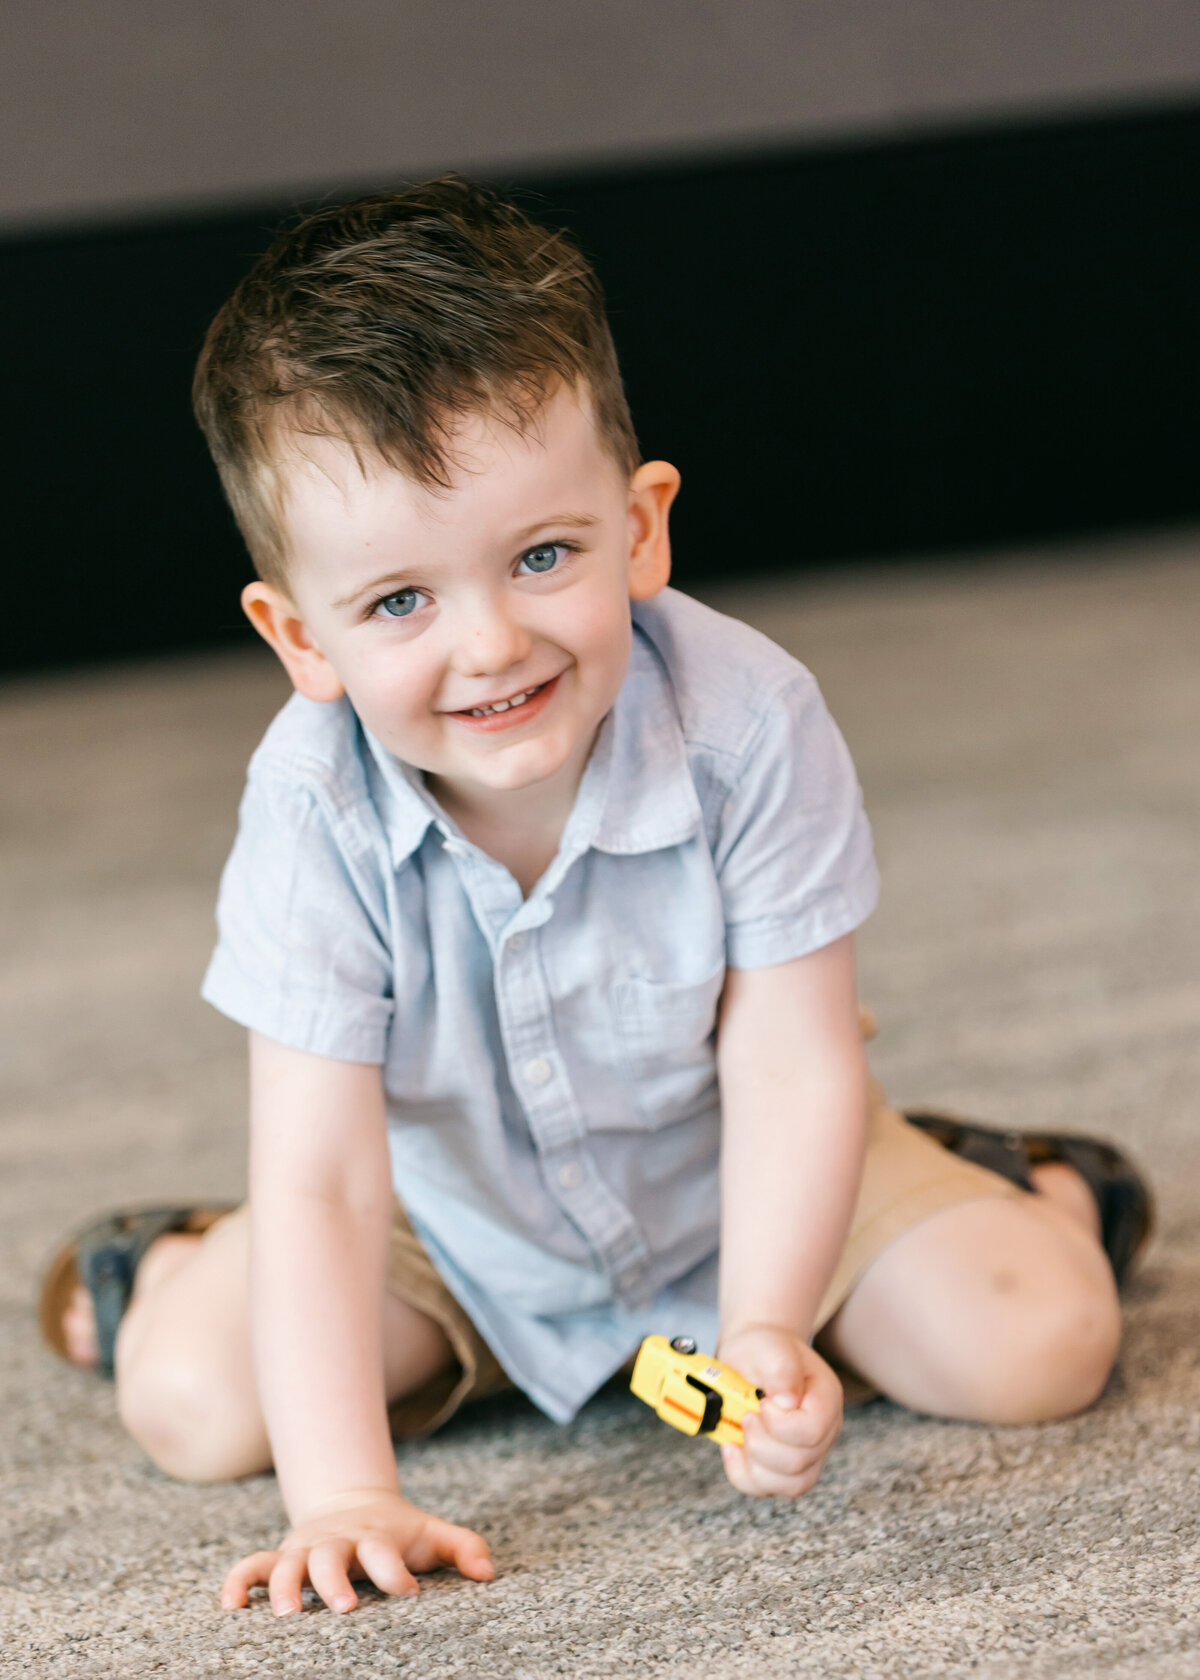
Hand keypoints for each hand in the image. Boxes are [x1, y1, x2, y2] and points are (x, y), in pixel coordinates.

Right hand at [221, 1486, 494, 1615]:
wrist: (352, 1501)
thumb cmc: (398, 1531)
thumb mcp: (433, 1533)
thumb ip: (463, 1547)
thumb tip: (489, 1573)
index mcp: (375, 1537)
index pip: (384, 1553)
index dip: (396, 1572)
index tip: (410, 1592)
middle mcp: (336, 1543)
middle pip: (330, 1557)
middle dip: (335, 1581)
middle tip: (346, 1608)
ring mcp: (304, 1549)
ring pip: (285, 1563)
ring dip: (282, 1585)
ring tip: (285, 1614)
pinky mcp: (280, 1557)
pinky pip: (250, 1566)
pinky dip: (237, 1582)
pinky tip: (230, 1608)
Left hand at [716, 1324, 842, 1497]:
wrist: (753, 1358)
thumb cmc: (763, 1352)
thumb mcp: (768, 1347)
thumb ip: (780, 1369)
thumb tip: (787, 1402)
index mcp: (826, 1399)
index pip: (813, 1431)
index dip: (781, 1425)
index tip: (762, 1403)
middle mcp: (824, 1432)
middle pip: (801, 1462)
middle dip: (762, 1443)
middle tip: (747, 1416)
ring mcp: (807, 1453)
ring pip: (791, 1485)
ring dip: (754, 1463)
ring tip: (741, 1433)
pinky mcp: (784, 1468)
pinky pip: (768, 1488)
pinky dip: (743, 1474)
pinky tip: (731, 1449)